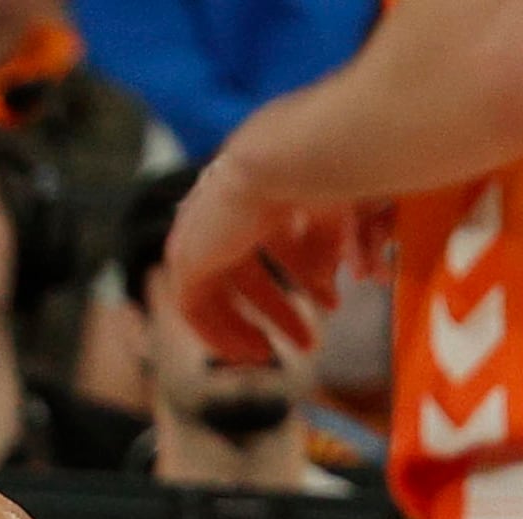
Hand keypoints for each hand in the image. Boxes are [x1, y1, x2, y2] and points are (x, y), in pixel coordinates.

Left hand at [166, 159, 358, 366]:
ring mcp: (199, 230)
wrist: (291, 158)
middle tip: (307, 343)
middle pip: (245, 273)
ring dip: (245, 328)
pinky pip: (192, 308)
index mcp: (257, 187)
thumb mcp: (337, 219)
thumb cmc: (327, 173)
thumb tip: (335, 290)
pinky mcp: (185, 256)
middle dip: (278, 311)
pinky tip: (249, 352)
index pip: (274, 242)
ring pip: (216, 293)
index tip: (330, 305)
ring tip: (272, 355)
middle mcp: (223, 206)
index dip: (304, 277)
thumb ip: (332, 252)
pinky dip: (218, 332)